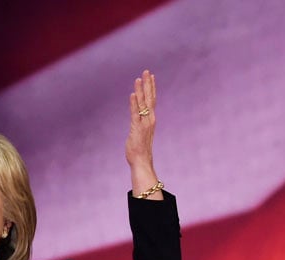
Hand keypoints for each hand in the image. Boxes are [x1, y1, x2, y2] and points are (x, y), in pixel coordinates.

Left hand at [125, 69, 160, 198]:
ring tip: (138, 78)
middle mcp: (150, 120)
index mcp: (151, 120)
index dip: (151, 88)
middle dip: (148, 84)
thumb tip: (137, 123)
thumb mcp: (140, 134)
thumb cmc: (140, 151)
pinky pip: (135, 113)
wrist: (142, 162)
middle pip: (150, 98)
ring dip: (140, 90)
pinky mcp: (136, 128)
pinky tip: (132, 94)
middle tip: (147, 71)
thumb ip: (139, 126)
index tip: (151, 77)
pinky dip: (134, 103)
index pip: (152, 101)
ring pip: (143, 103)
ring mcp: (144, 123)